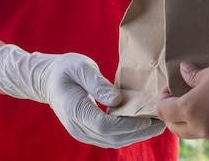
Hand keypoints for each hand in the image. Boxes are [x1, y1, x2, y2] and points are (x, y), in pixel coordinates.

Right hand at [0, 44, 164, 147]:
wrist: (47, 79)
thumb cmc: (65, 69)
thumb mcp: (81, 67)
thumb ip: (98, 83)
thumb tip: (117, 99)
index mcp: (76, 110)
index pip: (105, 125)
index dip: (129, 125)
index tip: (148, 118)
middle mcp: (78, 126)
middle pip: (112, 137)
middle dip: (138, 132)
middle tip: (162, 122)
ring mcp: (82, 132)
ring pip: (112, 141)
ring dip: (136, 136)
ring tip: (157, 125)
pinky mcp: (87, 131)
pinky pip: (109, 138)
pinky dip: (127, 134)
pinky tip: (142, 125)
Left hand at [156, 59, 208, 147]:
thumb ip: (196, 76)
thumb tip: (184, 71)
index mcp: (190, 110)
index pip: (164, 110)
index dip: (163, 99)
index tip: (169, 89)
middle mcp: (201, 128)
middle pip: (175, 128)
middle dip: (172, 115)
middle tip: (178, 100)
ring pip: (196, 133)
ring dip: (193, 122)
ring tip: (203, 105)